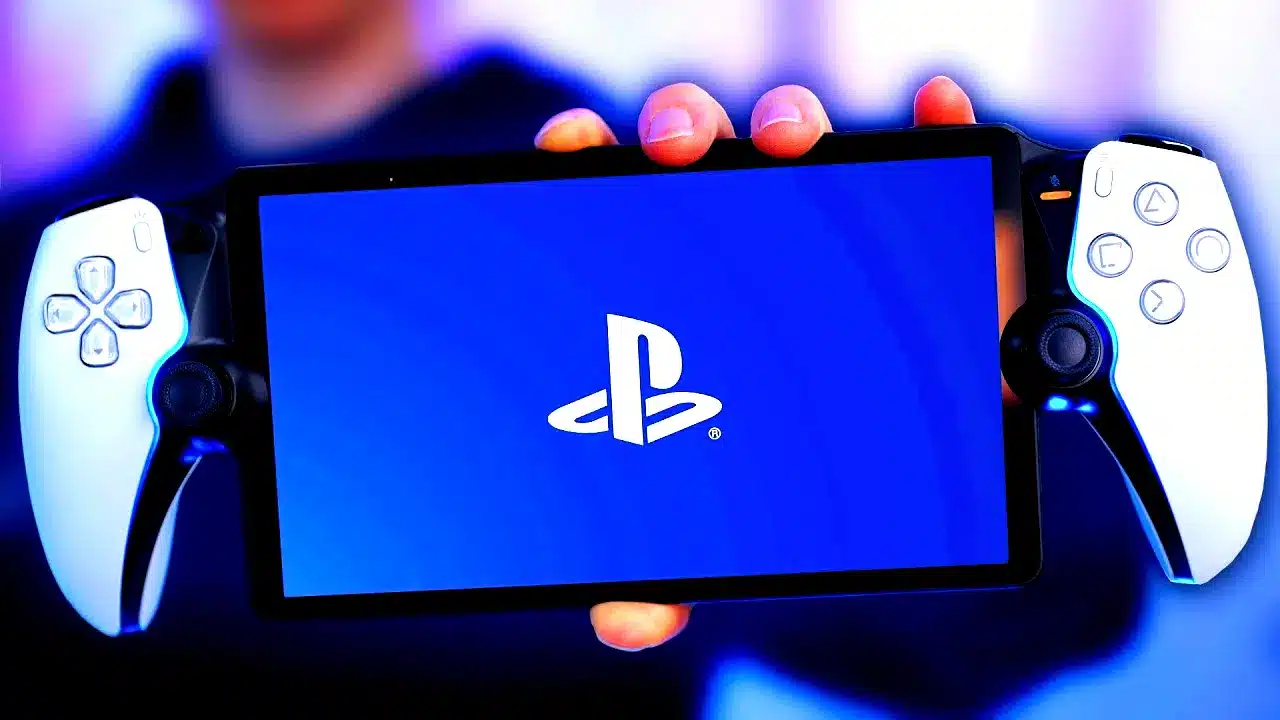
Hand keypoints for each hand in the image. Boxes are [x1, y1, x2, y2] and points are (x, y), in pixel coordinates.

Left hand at [535, 77, 986, 650]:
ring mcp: (824, 225)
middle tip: (681, 150)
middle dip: (680, 128)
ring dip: (785, 118)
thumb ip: (666, 566)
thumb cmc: (795, 478)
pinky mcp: (913, 226)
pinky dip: (933, 120)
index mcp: (667, 285)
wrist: (906, 464)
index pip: (606, 198)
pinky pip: (922, 149)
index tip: (574, 148)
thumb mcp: (721, 531)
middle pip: (691, 152)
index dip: (580, 161)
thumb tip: (633, 617)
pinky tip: (934, 108)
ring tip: (793, 140)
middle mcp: (737, 240)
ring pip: (788, 136)